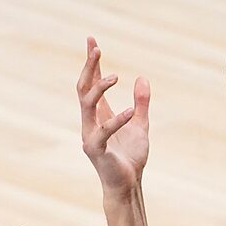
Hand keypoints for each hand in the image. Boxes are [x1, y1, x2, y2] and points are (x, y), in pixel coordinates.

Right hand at [78, 36, 149, 194]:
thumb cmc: (131, 158)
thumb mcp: (140, 125)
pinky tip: (131, 111)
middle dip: (89, 68)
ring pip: (87, 105)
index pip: (91, 83)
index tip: (92, 40)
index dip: (91, 63)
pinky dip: (117, 120)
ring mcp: (90, 135)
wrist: (129, 185)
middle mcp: (90, 122)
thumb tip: (142, 78)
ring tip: (116, 77)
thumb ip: (142, 103)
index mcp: (99, 115)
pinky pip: (104, 131)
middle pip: (83, 88)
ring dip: (99, 89)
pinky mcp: (96, 150)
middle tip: (96, 49)